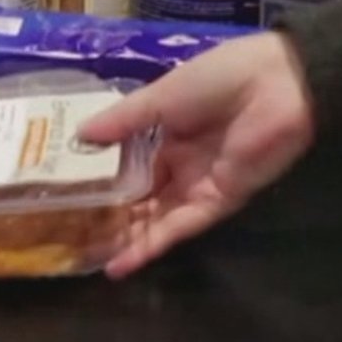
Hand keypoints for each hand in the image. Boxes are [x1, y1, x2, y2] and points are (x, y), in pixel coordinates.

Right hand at [79, 32, 317, 278]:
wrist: (276, 83)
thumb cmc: (219, 79)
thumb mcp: (160, 96)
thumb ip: (123, 120)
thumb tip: (78, 135)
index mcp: (168, 134)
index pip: (128, 166)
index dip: (101, 181)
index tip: (66, 197)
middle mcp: (181, 163)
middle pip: (140, 198)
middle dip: (109, 218)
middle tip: (70, 238)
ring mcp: (199, 184)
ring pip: (156, 219)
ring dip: (126, 239)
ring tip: (87, 259)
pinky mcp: (218, 201)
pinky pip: (180, 227)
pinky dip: (152, 245)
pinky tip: (121, 262)